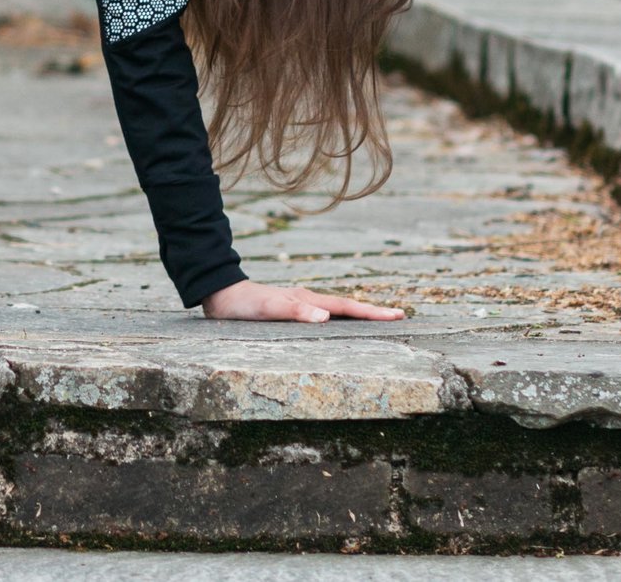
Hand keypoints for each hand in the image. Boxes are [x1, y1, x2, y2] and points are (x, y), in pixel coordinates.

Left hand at [200, 280, 405, 322]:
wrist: (221, 295)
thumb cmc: (244, 305)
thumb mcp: (269, 308)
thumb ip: (295, 311)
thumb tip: (326, 316)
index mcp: (308, 299)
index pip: (347, 307)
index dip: (372, 313)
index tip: (397, 316)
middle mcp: (308, 300)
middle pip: (348, 306)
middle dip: (373, 313)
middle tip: (399, 317)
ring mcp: (301, 304)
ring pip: (337, 310)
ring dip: (358, 315)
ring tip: (378, 321)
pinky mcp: (291, 310)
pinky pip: (324, 314)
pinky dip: (340, 319)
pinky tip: (340, 326)